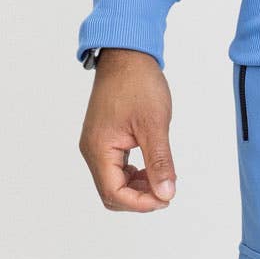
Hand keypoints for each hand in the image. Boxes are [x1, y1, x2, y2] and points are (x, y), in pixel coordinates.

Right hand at [79, 48, 176, 211]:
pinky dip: (133, 174)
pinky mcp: (104, 139)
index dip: (141, 203)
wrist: (127, 55)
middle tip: (167, 190)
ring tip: (162, 177)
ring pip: (113, 182)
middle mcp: (92, 150)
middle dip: (139, 198)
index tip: (166, 197)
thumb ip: (160, 162)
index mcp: (99, 148)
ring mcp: (96, 144)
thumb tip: (166, 193)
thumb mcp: (154, 125)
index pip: (113, 193)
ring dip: (137, 187)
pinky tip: (151, 167)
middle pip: (111, 193)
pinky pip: (115, 168)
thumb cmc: (138, 83)